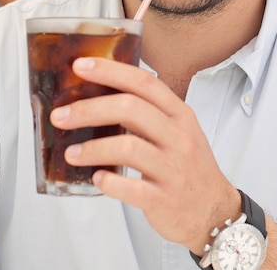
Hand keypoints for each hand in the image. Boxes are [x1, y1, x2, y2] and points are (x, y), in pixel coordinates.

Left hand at [50, 56, 240, 252]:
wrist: (215, 211)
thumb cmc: (190, 167)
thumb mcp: (179, 131)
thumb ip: (149, 113)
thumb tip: (100, 98)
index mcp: (180, 115)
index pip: (144, 83)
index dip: (111, 71)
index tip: (81, 66)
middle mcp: (178, 137)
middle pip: (130, 109)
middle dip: (89, 109)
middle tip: (61, 116)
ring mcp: (173, 168)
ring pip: (128, 147)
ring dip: (92, 148)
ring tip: (71, 154)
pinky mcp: (164, 199)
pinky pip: (132, 188)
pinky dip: (109, 182)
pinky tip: (96, 179)